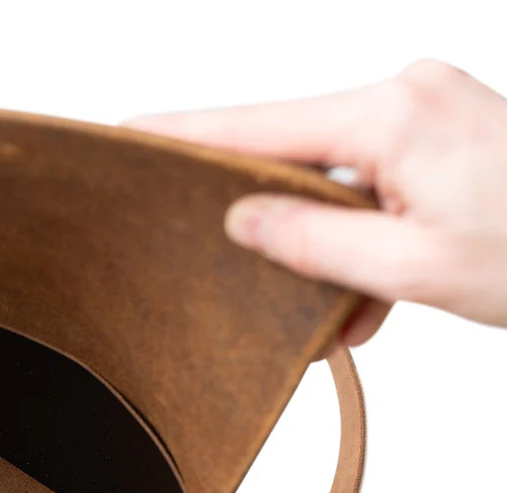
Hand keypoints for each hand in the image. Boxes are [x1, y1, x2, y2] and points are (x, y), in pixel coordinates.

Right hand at [127, 59, 506, 344]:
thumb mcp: (413, 267)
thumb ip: (313, 242)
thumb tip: (242, 221)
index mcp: (392, 115)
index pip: (258, 124)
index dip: (188, 134)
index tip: (131, 135)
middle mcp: (407, 95)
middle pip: (294, 152)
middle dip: (273, 221)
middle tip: (243, 269)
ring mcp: (429, 110)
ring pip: (338, 180)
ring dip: (331, 249)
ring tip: (348, 314)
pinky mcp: (444, 134)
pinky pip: (377, 184)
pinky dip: (369, 240)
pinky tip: (376, 297)